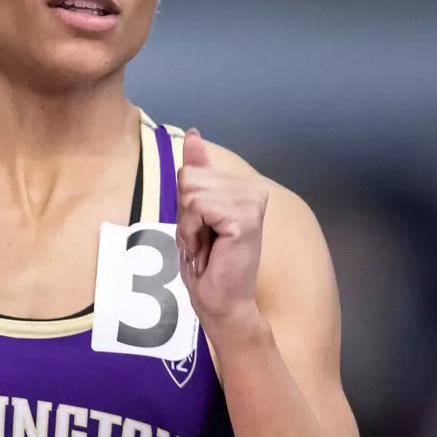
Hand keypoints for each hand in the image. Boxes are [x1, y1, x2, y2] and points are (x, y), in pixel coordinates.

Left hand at [175, 130, 269, 341]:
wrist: (222, 302)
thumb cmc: (210, 265)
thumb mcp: (195, 212)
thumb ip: (197, 173)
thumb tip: (193, 134)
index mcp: (242, 187)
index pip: (190, 172)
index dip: (185, 206)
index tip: (201, 231)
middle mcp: (252, 189)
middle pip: (187, 178)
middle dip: (185, 214)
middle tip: (203, 241)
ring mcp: (251, 201)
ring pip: (190, 191)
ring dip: (188, 225)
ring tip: (207, 246)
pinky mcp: (244, 217)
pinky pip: (197, 206)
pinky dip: (193, 230)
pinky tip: (209, 248)